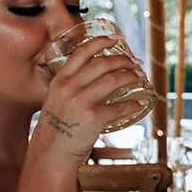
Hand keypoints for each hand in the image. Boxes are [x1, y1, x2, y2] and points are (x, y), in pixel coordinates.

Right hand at [33, 35, 147, 160]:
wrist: (51, 154)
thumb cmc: (57, 129)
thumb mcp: (57, 100)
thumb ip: (72, 87)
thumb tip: (97, 78)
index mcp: (60, 80)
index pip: (82, 51)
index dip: (102, 41)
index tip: (117, 37)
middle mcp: (69, 87)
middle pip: (102, 63)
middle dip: (124, 60)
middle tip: (136, 62)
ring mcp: (81, 101)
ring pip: (114, 80)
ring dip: (131, 76)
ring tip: (140, 77)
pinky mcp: (93, 118)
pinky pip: (120, 107)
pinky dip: (133, 104)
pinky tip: (140, 103)